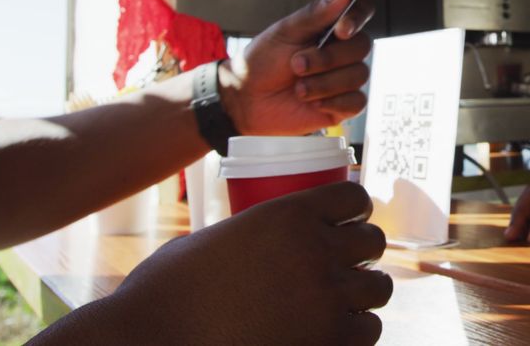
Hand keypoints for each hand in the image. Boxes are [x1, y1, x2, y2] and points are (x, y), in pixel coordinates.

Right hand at [33, 182, 391, 344]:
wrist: (150, 342)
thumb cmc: (162, 294)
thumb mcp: (211, 241)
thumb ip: (249, 235)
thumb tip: (258, 242)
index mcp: (288, 215)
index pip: (354, 197)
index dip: (355, 211)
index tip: (350, 223)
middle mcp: (316, 250)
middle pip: (373, 241)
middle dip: (361, 253)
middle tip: (345, 266)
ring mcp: (326, 298)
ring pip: (378, 288)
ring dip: (361, 294)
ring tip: (342, 302)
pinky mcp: (330, 342)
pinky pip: (368, 330)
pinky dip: (354, 332)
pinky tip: (335, 333)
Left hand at [221, 0, 375, 134]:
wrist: (248, 100)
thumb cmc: (263, 62)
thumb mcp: (285, 32)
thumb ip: (316, 13)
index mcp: (331, 28)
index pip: (361, 12)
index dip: (358, 18)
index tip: (341, 29)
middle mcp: (342, 51)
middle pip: (361, 46)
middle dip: (327, 58)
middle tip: (297, 64)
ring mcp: (345, 78)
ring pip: (358, 75)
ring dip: (323, 83)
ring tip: (298, 88)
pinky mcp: (344, 105)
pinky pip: (357, 101)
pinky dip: (333, 102)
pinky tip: (313, 102)